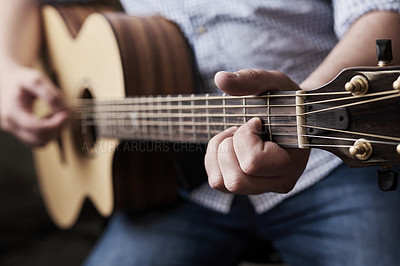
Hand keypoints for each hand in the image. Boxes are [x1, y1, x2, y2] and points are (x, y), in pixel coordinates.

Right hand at [0, 64, 68, 145]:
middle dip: (57, 129)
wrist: (5, 80)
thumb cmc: (19, 79)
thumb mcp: (35, 79)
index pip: (37, 129)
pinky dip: (48, 133)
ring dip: (53, 132)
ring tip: (55, 115)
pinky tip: (50, 120)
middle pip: (39, 139)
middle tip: (63, 114)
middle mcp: (10, 125)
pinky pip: (37, 140)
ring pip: (39, 143)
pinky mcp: (20, 132)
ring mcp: (14, 130)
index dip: (56, 125)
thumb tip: (63, 110)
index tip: (65, 115)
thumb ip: (51, 94)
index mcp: (12, 112)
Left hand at [205, 69, 309, 193]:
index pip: (253, 163)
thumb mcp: (274, 84)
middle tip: (241, 129)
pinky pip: (217, 181)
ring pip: (222, 183)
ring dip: (218, 153)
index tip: (255, 121)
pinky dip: (214, 160)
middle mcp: (279, 181)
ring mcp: (262, 187)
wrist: (294, 116)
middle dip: (228, 147)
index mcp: (292, 162)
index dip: (245, 137)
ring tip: (234, 136)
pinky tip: (229, 144)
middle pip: (235, 180)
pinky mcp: (246, 186)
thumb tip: (220, 78)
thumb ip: (252, 79)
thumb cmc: (286, 100)